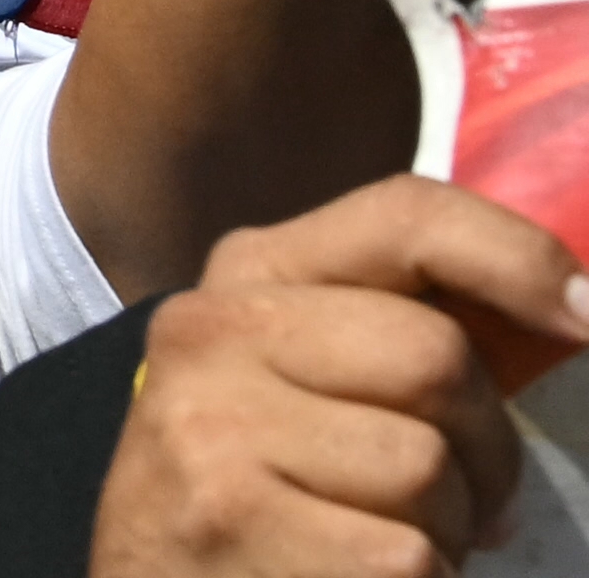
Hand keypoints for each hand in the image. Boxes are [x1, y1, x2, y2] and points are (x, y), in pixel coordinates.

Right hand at [97, 181, 588, 577]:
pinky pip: (406, 558)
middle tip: (458, 503)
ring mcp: (211, 425)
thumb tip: (578, 310)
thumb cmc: (275, 485)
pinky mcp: (229, 519)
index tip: (588, 315)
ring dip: (445, 533)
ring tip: (391, 542)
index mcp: (250, 273)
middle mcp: (213, 329)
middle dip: (486, 451)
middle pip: (437, 359)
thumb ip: (407, 328)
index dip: (518, 258)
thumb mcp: (316, 378)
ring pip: (428, 468)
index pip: (408, 218)